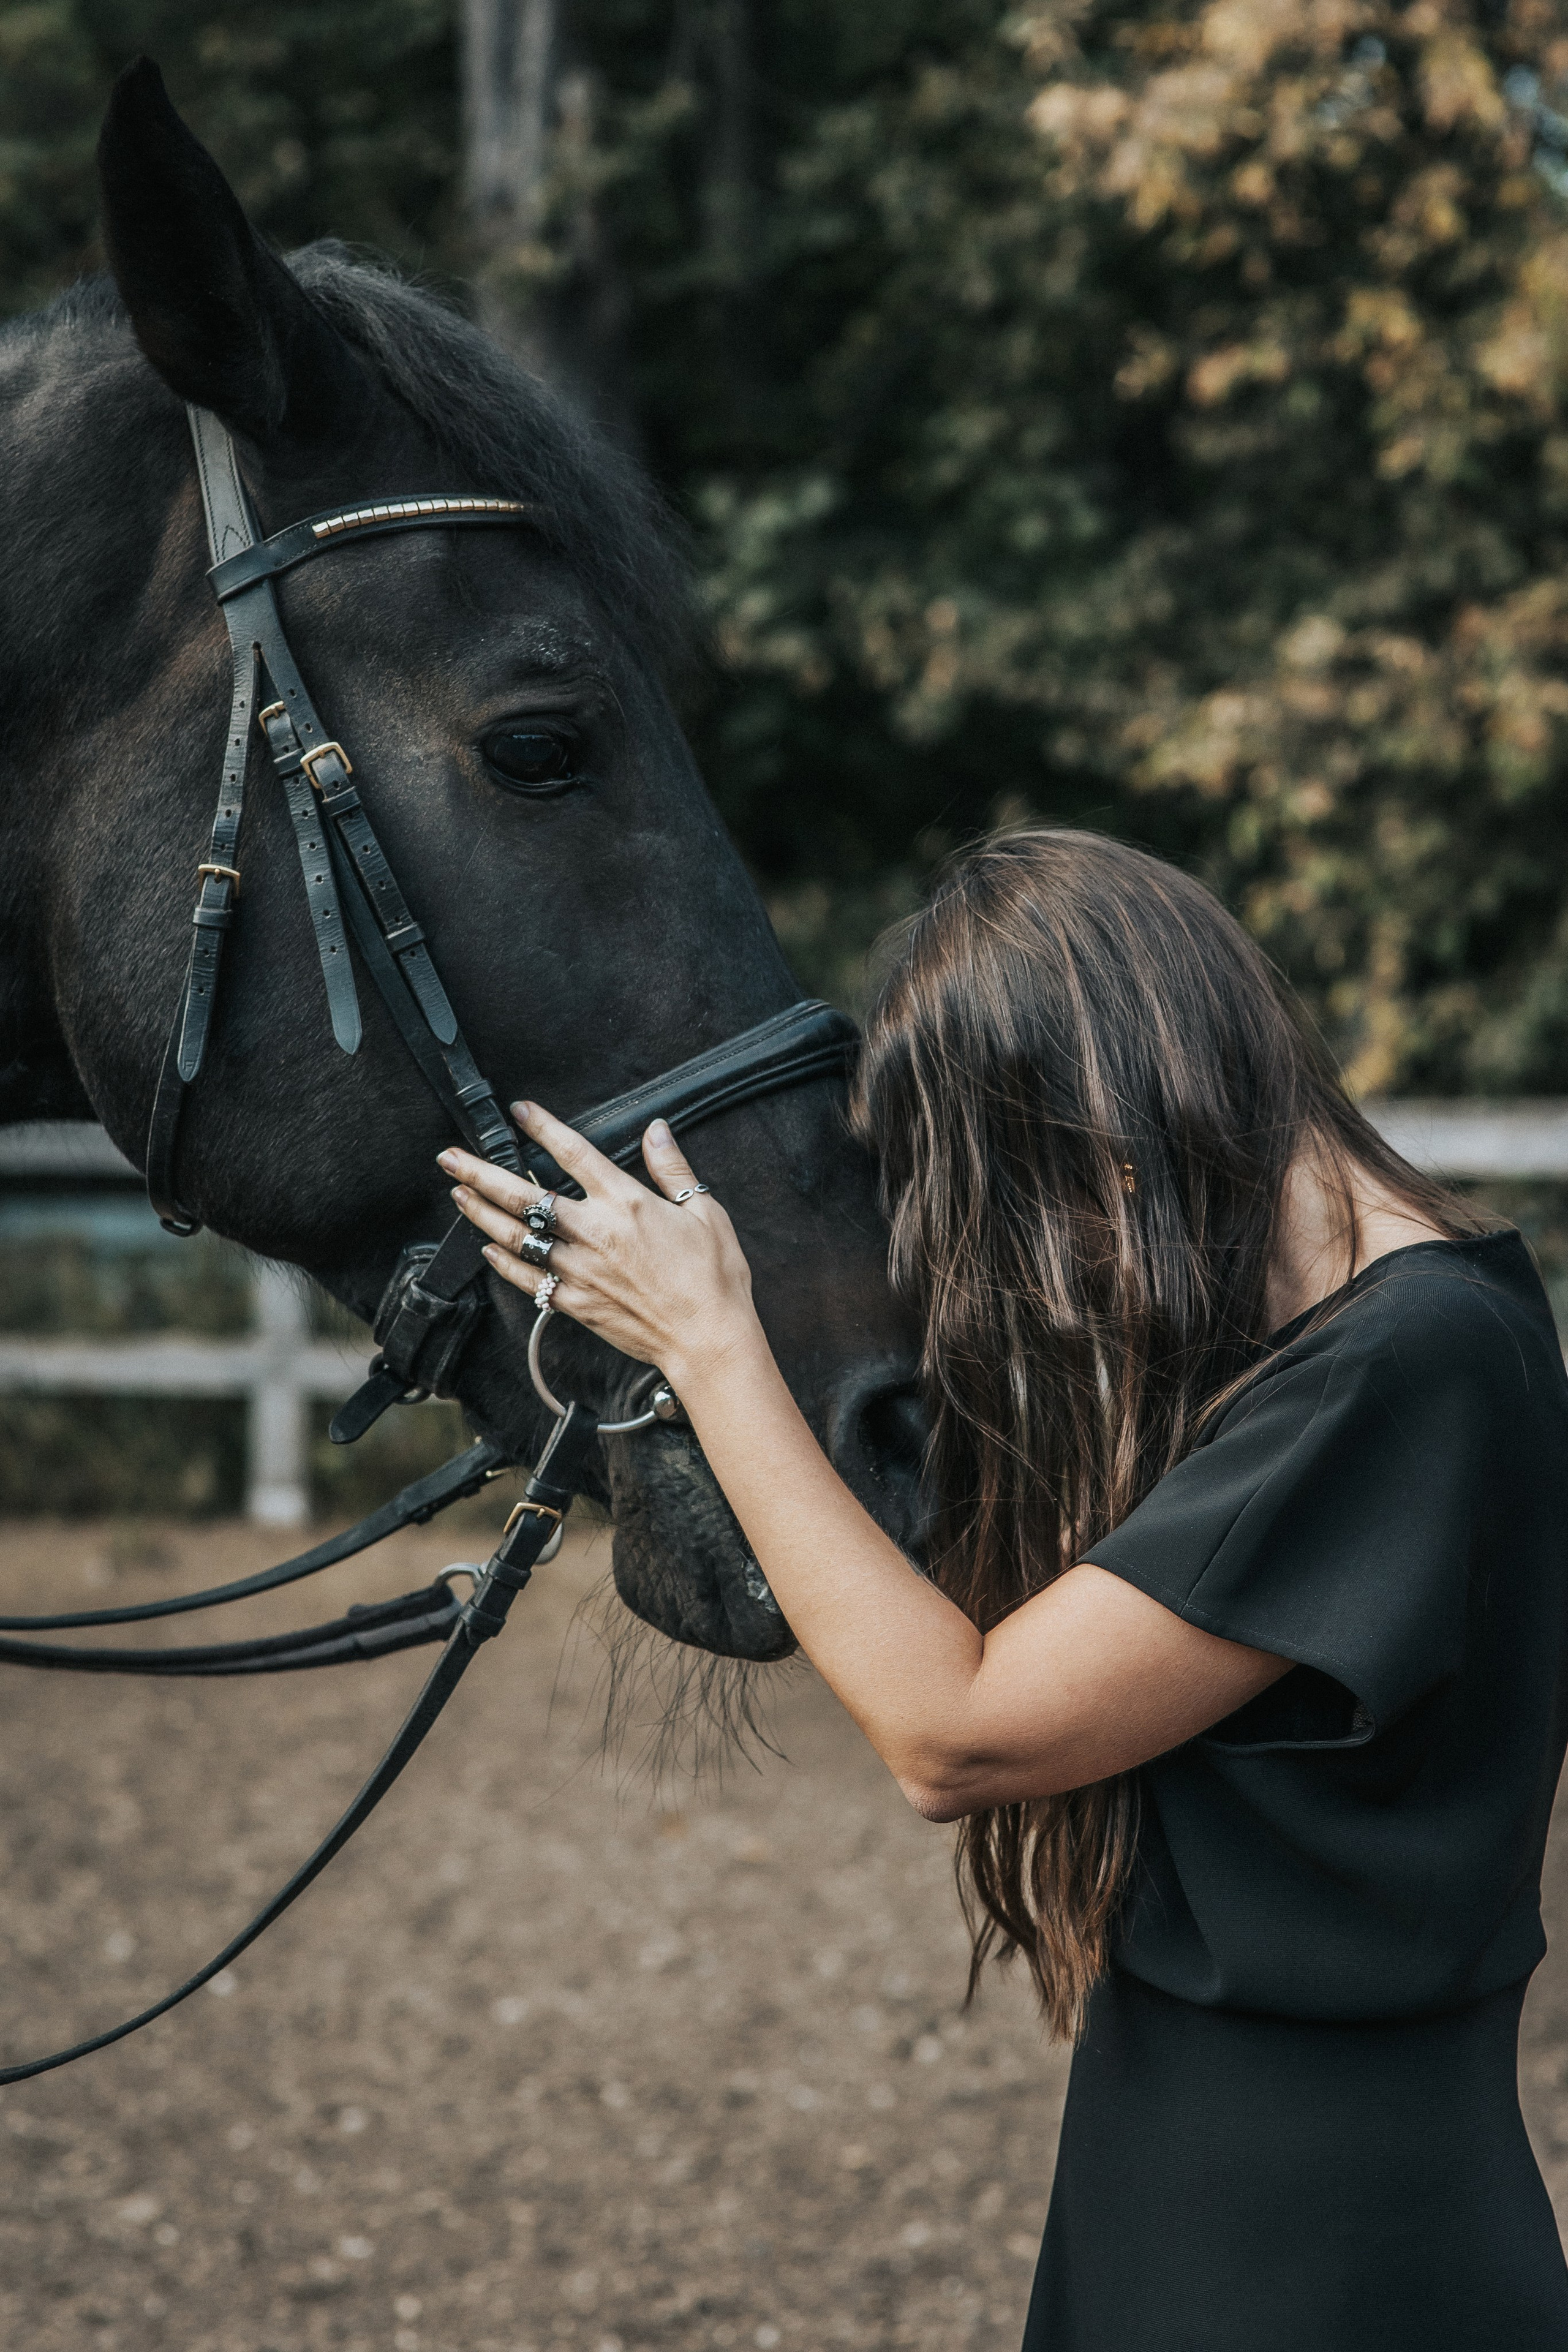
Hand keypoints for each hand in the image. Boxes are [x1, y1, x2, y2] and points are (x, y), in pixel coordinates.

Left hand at [438, 1103, 760, 1391]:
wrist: (708, 1340)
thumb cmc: (714, 1277)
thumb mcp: (704, 1211)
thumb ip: (672, 1169)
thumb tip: (656, 1129)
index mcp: (625, 1203)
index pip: (574, 1153)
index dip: (542, 1127)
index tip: (519, 1110)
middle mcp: (593, 1233)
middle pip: (524, 1196)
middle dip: (481, 1173)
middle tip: (449, 1157)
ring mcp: (579, 1270)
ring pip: (516, 1237)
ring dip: (481, 1214)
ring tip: (458, 1194)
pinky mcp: (575, 1303)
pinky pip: (529, 1279)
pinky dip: (504, 1263)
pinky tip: (488, 1250)